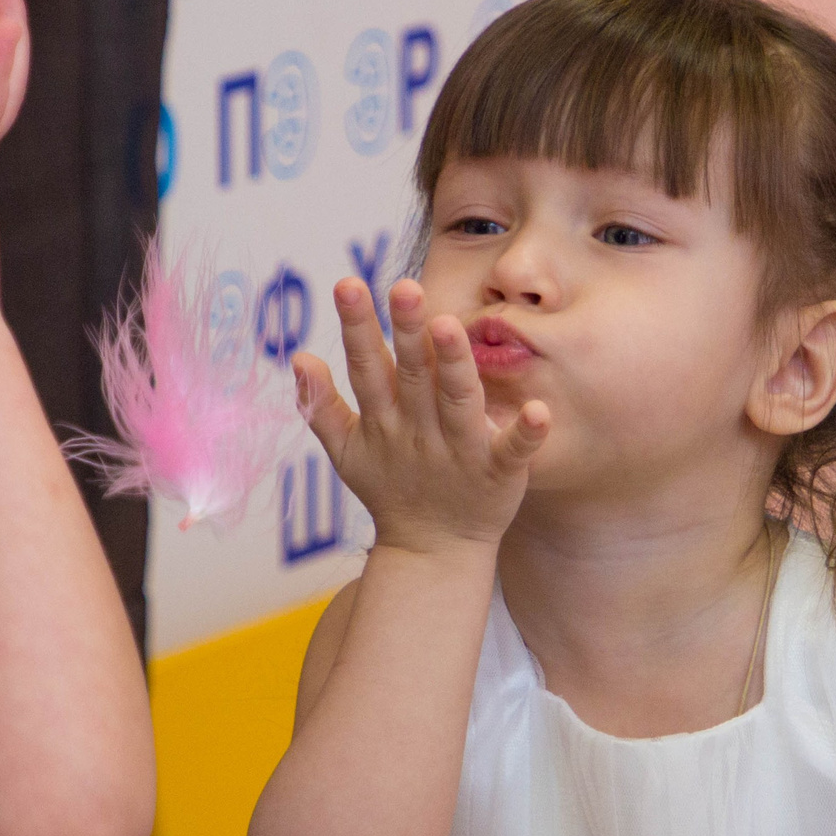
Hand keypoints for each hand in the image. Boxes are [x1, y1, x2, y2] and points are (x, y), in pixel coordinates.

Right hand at [293, 279, 546, 556]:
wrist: (432, 553)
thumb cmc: (392, 489)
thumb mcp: (348, 452)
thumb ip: (321, 406)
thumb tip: (297, 356)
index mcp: (385, 419)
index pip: (367, 366)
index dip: (357, 327)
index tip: (349, 282)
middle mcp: (419, 430)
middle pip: (412, 374)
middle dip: (406, 332)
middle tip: (405, 287)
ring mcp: (459, 452)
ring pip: (457, 402)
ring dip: (453, 366)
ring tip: (449, 325)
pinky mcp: (497, 475)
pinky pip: (512, 452)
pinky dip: (525, 435)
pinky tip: (539, 411)